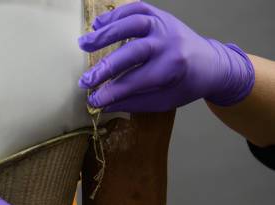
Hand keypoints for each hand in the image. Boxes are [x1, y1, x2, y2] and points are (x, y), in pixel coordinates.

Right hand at [78, 2, 254, 111]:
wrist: (212, 63)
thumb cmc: (185, 85)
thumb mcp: (163, 100)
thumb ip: (133, 102)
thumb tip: (102, 104)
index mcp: (172, 69)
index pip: (134, 82)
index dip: (110, 93)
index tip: (92, 100)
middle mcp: (169, 44)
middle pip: (132, 53)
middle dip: (105, 67)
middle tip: (85, 80)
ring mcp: (164, 25)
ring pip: (132, 24)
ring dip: (105, 34)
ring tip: (83, 43)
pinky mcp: (160, 15)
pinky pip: (136, 9)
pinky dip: (115, 14)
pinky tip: (98, 24)